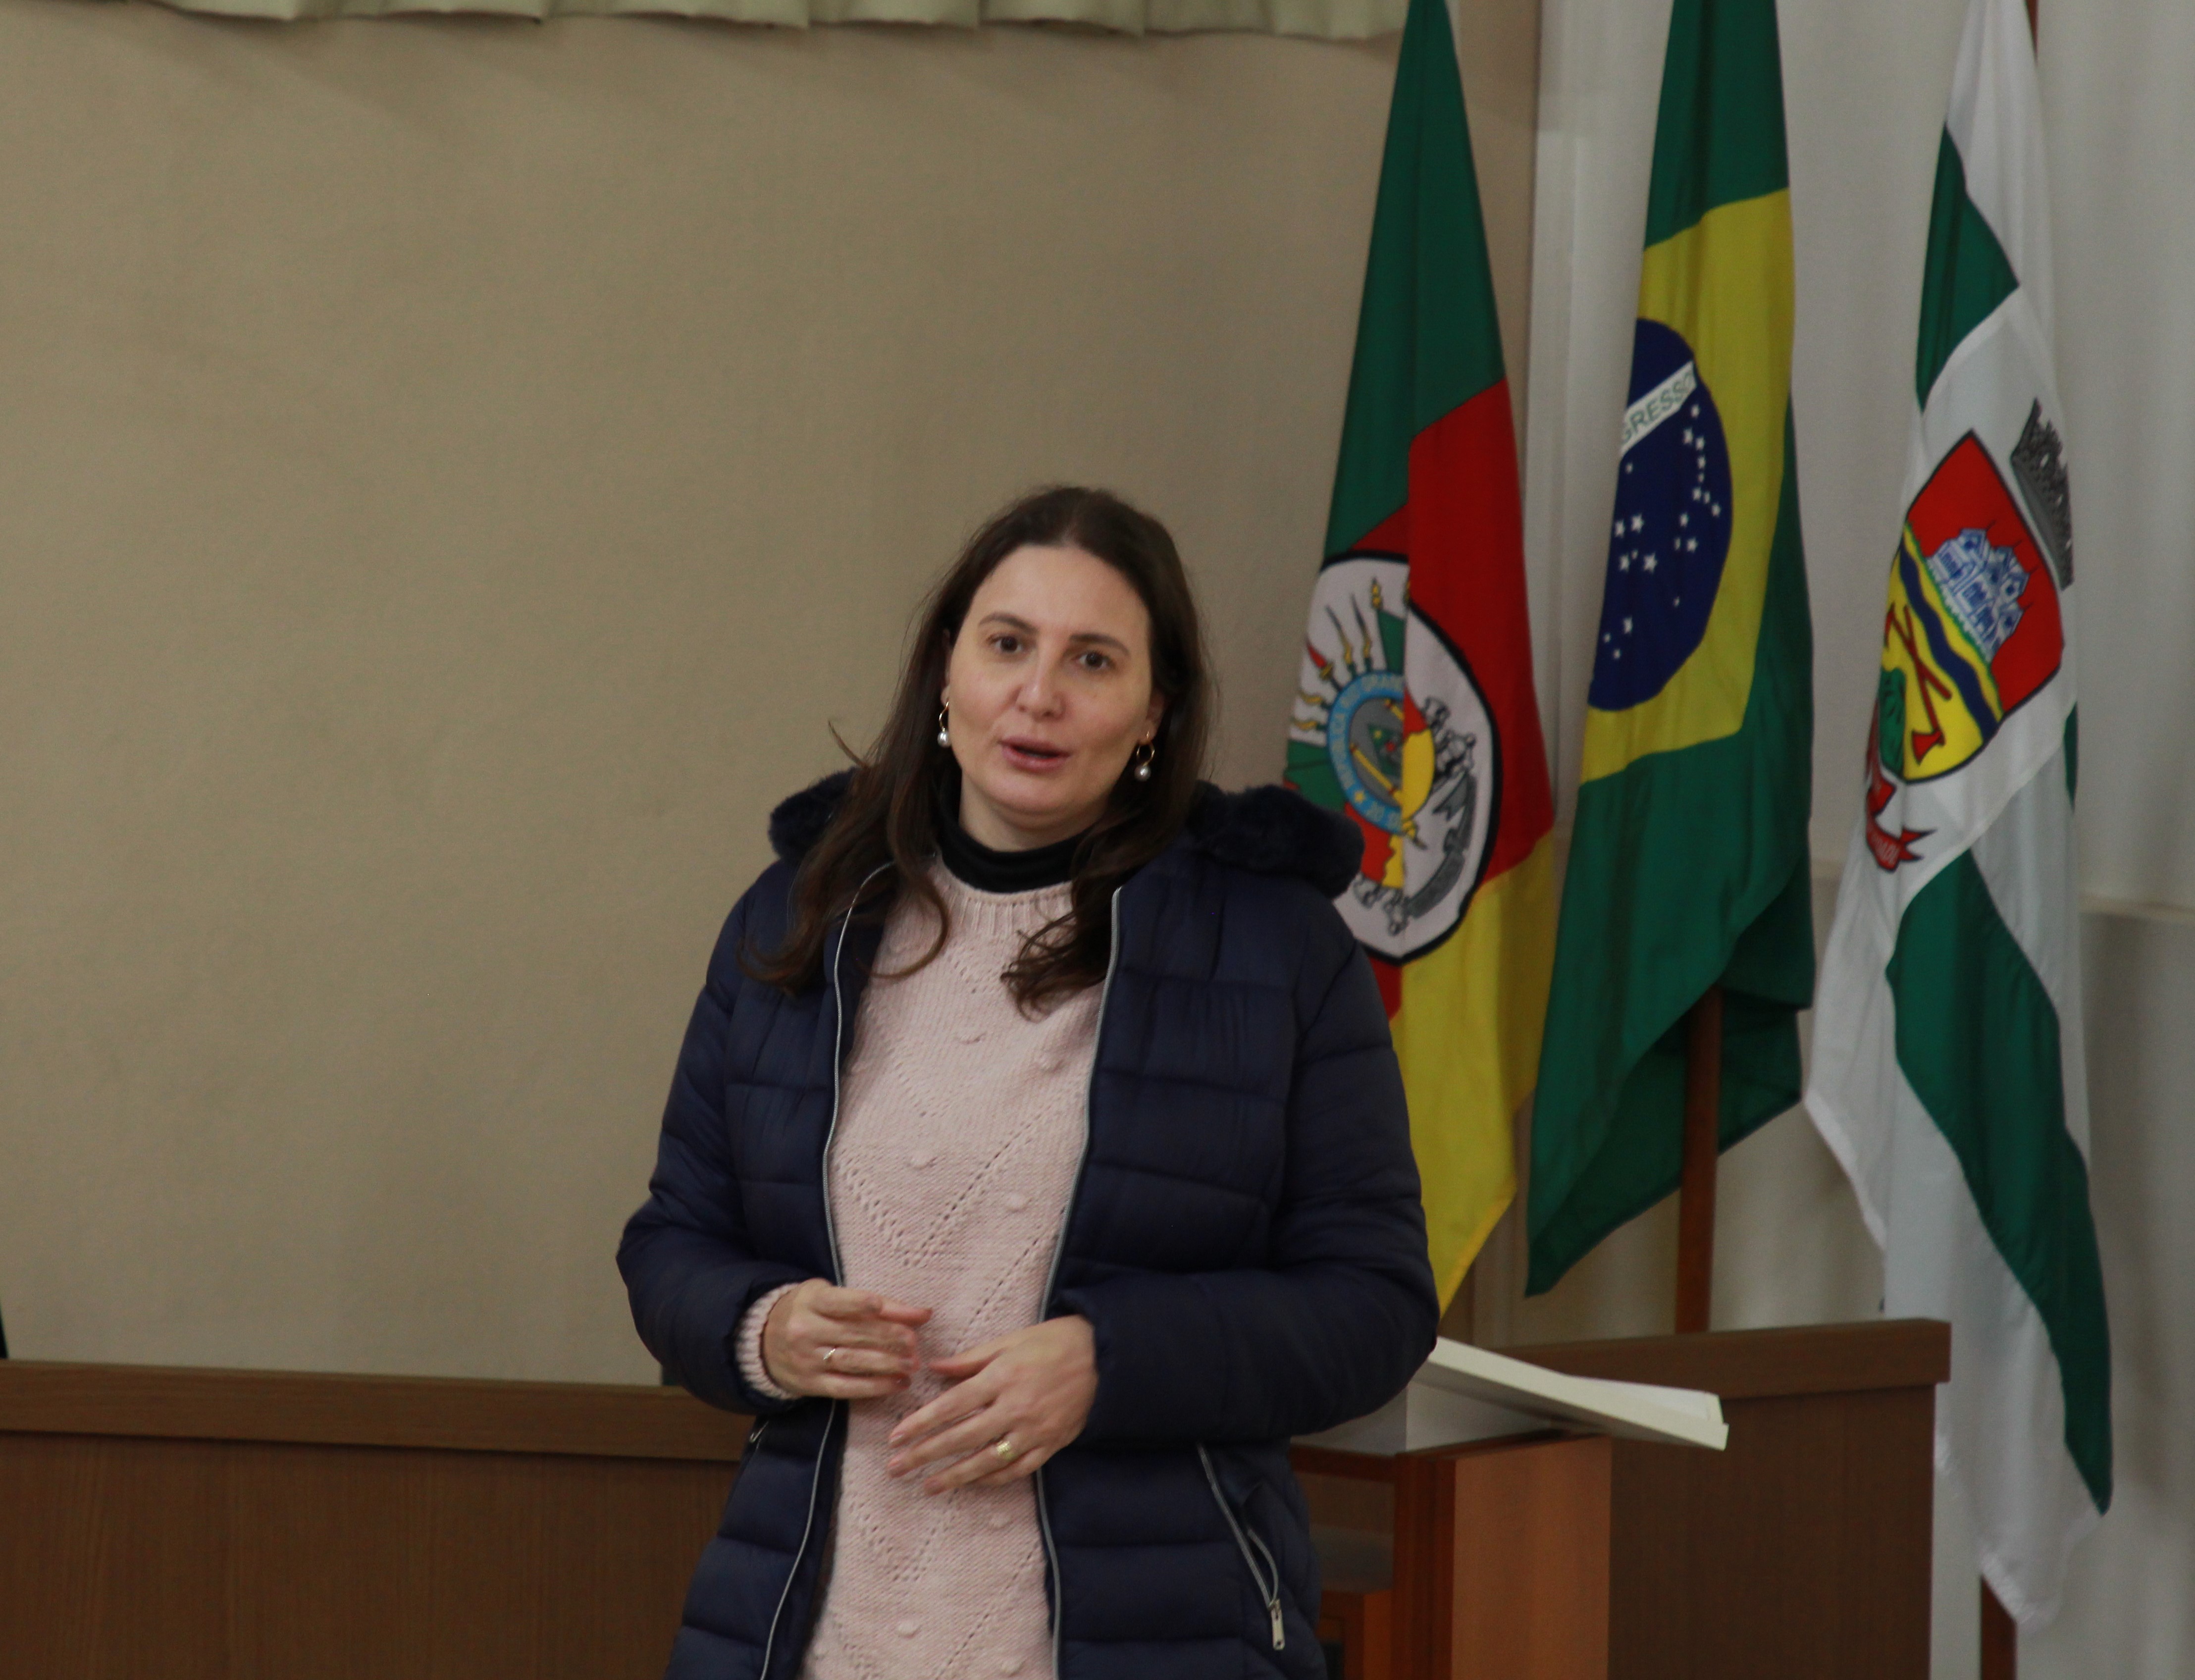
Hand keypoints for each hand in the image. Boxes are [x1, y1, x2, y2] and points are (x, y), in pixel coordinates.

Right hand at [761, 1280, 931, 1399]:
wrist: (761, 1341)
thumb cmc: (809, 1311)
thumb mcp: (830, 1297)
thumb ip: (872, 1304)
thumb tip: (921, 1314)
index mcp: (811, 1301)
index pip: (839, 1302)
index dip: (861, 1304)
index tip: (882, 1307)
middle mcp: (806, 1330)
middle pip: (852, 1333)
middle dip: (886, 1338)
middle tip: (914, 1343)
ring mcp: (807, 1359)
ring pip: (851, 1362)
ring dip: (886, 1364)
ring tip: (912, 1365)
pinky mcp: (811, 1384)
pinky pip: (846, 1387)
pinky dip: (874, 1387)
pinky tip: (897, 1384)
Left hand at [884, 1316, 1096, 1493]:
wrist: (1104, 1357)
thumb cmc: (1053, 1342)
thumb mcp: (1010, 1340)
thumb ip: (971, 1358)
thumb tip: (934, 1368)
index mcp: (1002, 1377)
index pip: (952, 1406)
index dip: (921, 1423)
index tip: (896, 1437)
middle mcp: (1015, 1407)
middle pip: (962, 1437)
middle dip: (926, 1455)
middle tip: (897, 1468)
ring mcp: (1034, 1430)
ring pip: (987, 1460)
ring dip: (954, 1476)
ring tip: (928, 1486)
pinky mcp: (1051, 1444)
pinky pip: (1017, 1469)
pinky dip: (993, 1479)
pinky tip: (972, 1484)